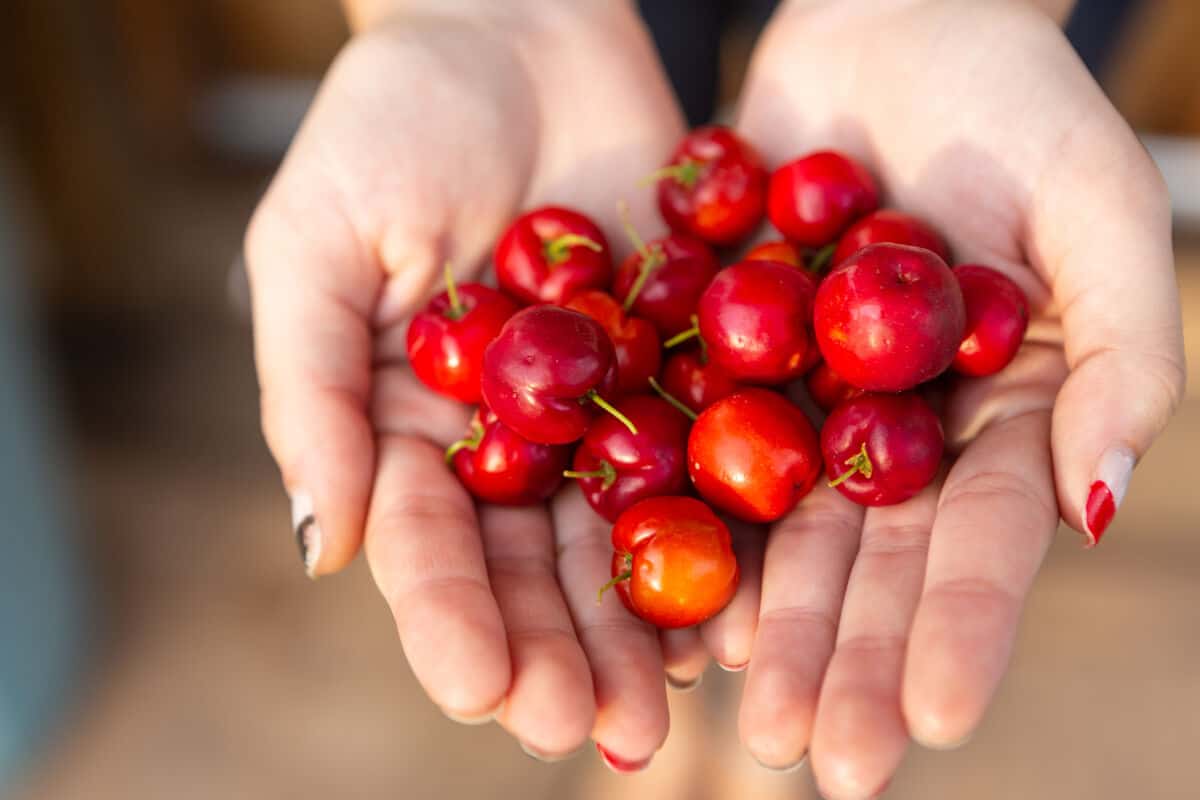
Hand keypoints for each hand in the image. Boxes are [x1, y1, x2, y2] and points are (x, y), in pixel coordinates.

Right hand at [245, 2, 693, 762]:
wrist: (514, 26)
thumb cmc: (390, 122)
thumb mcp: (316, 242)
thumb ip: (312, 390)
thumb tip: (320, 546)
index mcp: (415, 428)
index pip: (431, 544)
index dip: (454, 620)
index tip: (484, 692)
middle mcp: (515, 439)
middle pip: (539, 564)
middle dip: (565, 650)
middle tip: (601, 731)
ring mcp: (606, 406)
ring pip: (629, 532)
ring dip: (650, 620)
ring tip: (677, 704)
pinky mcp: (689, 360)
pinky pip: (713, 450)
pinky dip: (732, 522)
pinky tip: (753, 592)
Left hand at [730, 0, 1184, 793]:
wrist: (889, 21)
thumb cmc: (1020, 104)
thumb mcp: (1099, 217)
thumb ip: (1121, 358)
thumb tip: (1106, 506)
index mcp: (992, 419)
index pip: (979, 544)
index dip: (960, 632)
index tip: (934, 724)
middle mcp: (891, 432)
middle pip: (868, 562)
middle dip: (847, 659)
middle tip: (816, 757)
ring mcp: (800, 400)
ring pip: (773, 528)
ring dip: (757, 620)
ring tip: (734, 710)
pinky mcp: (717, 353)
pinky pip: (689, 444)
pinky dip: (674, 516)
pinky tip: (654, 593)